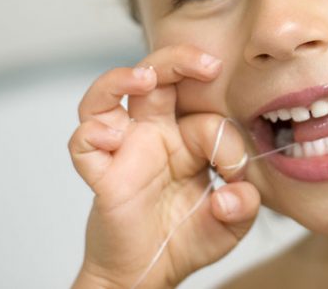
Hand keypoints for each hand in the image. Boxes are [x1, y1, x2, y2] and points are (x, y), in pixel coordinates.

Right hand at [68, 45, 259, 287]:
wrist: (149, 275)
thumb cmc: (186, 239)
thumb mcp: (231, 223)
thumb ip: (244, 205)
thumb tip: (231, 194)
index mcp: (187, 137)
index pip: (207, 116)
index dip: (227, 141)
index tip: (235, 174)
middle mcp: (153, 134)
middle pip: (155, 75)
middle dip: (179, 59)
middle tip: (209, 64)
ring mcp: (124, 150)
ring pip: (107, 95)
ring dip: (122, 77)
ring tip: (145, 77)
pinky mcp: (101, 173)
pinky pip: (82, 142)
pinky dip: (91, 132)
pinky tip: (113, 136)